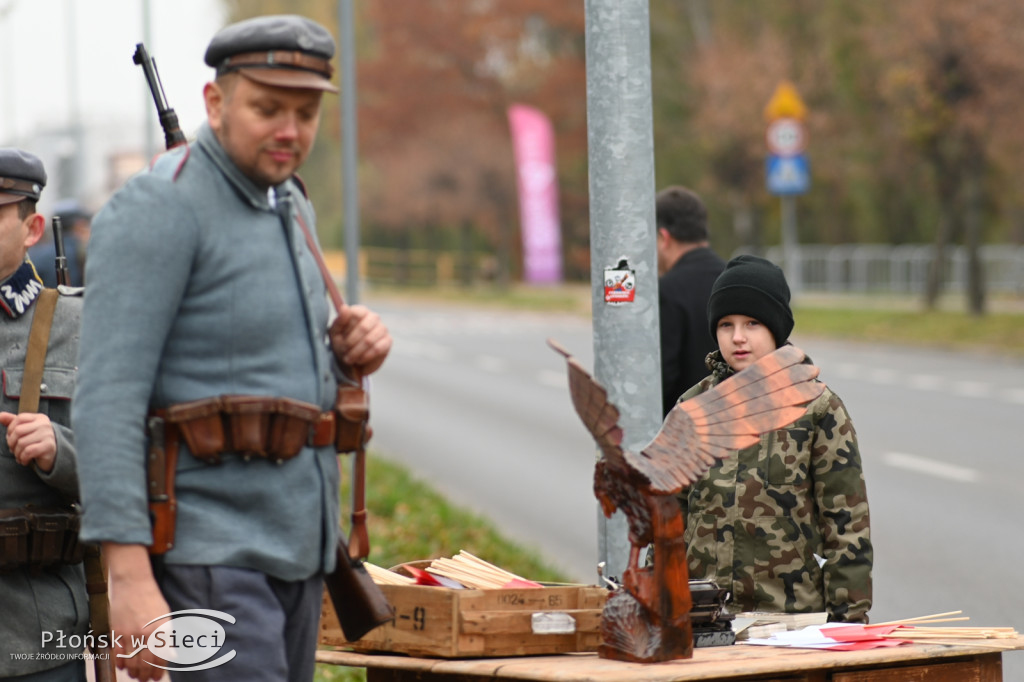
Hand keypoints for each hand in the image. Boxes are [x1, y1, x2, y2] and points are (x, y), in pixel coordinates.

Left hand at [0, 411, 56, 471]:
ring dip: (17, 453)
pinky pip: (28, 451)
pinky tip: (24, 460)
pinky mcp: (49, 446)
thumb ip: (12, 422)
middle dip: (11, 443)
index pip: (19, 418)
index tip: (11, 437)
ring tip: (19, 456)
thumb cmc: (36, 441)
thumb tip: (0, 416)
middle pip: (18, 431)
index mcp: (39, 418)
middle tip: (13, 449)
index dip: (10, 429)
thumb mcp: (25, 429)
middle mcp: (45, 424)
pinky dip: (23, 458)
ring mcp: (48, 435)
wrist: (53, 455)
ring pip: (22, 443)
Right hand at [105, 543, 168, 680]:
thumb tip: (171, 655)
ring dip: (133, 672)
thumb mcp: (165, 617)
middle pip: (144, 664)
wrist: (133, 583)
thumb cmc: (151, 599)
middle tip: (145, 679)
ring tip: (135, 675)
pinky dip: (119, 663)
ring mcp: (129, 633)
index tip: (157, 677)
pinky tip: (123, 666)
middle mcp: (145, 633)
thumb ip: (167, 637)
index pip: (160, 658)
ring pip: (130, 662)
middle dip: (145, 675)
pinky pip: (116, 654)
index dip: (158, 671)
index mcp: (161, 630)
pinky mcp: (115, 631)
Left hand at [329, 304, 391, 375]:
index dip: (346, 329)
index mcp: (360, 311)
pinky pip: (377, 349)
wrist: (351, 360)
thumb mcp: (335, 333)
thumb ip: (339, 320)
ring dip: (356, 352)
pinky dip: (365, 356)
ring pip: (369, 340)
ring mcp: (382, 328)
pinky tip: (359, 360)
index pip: (355, 314)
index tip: (339, 338)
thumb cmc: (342, 343)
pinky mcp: (388, 341)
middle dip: (350, 343)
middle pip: (363, 328)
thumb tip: (344, 307)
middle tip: (344, 351)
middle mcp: (373, 317)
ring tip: (349, 358)